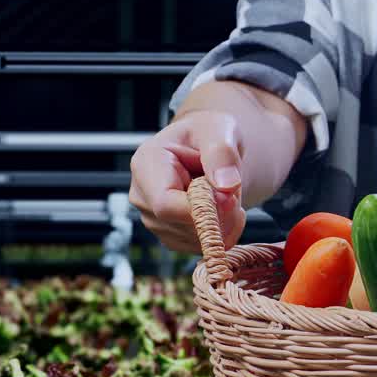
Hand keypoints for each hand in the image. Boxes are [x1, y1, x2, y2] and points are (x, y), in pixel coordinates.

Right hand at [128, 111, 246, 252]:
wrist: (208, 148)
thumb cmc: (209, 134)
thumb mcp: (219, 130)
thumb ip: (222, 154)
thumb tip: (226, 186)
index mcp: (146, 164)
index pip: (166, 204)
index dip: (202, 208)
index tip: (230, 197)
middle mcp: (143, 196)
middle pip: (183, 225)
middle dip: (220, 213)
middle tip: (233, 189)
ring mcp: (154, 220)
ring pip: (196, 239)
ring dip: (224, 221)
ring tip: (223, 192)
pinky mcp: (171, 235)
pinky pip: (203, 246)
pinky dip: (223, 232)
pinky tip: (220, 209)